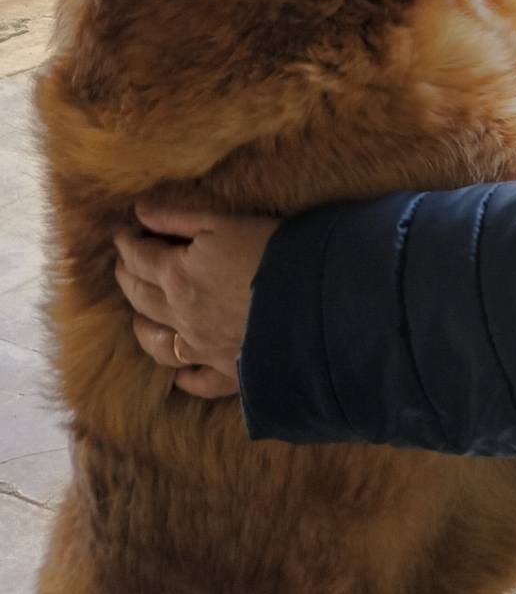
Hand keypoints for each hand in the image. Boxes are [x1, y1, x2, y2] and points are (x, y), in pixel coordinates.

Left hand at [114, 205, 279, 398]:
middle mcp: (180, 317)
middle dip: (128, 278)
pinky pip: (198, 382)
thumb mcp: (225, 223)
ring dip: (143, 330)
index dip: (128, 243)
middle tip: (125, 265)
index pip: (139, 257)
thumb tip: (139, 211)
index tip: (124, 234)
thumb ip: (178, 217)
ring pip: (158, 344)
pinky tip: (181, 375)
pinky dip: (185, 378)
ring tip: (139, 319)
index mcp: (176, 276)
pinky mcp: (228, 372)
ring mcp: (202, 349)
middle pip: (140, 298)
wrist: (314, 301)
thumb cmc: (271, 252)